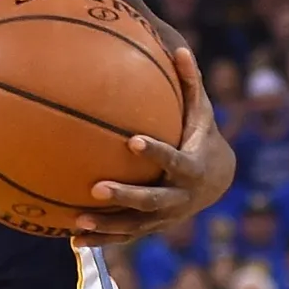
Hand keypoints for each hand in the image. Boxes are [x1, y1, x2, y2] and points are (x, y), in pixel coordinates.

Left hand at [73, 48, 236, 247]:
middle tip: (96, 188)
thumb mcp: (201, 113)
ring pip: (135, 225)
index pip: (173, 160)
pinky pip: (125, 236)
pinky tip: (71, 239)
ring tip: (77, 222)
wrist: (217, 179)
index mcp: (190, 167)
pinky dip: (101, 239)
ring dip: (107, 226)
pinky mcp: (152, 226)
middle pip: (152, 200)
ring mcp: (165, 217)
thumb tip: (180, 48)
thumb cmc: (201, 136)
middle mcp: (179, 197)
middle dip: (126, 196)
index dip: (155, 152)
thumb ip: (190, 84)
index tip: (132, 141)